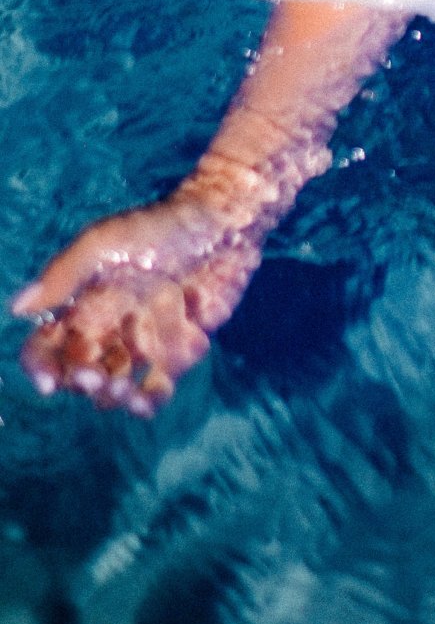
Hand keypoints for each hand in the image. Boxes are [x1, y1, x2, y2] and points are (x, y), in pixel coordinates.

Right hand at [12, 179, 269, 415]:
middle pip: (77, 373)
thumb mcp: (106, 242)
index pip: (45, 345)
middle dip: (82, 382)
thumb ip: (64, 273)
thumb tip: (18, 308)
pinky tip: (150, 398)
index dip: (40, 367)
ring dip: (113, 397)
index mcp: (82, 303)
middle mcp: (106, 327)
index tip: (50, 383)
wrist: (223, 224)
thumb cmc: (160, 226)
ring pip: (112, 387)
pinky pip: (154, 387)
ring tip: (127, 391)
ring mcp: (139, 341)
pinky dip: (150, 399)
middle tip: (98, 376)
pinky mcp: (174, 351)